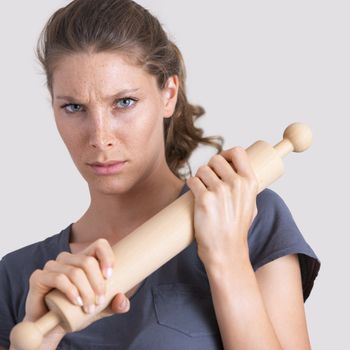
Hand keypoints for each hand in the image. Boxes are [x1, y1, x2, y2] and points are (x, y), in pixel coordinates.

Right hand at [25, 238, 129, 327]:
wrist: (51, 326)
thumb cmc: (77, 311)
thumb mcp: (101, 309)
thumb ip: (116, 305)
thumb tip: (123, 301)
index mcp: (84, 258)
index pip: (100, 244)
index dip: (107, 256)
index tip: (110, 276)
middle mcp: (68, 258)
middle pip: (88, 261)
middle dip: (98, 283)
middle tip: (100, 301)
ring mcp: (52, 266)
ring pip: (75, 272)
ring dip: (86, 291)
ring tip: (89, 308)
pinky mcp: (39, 277)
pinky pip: (58, 278)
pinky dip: (71, 291)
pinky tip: (77, 302)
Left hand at [186, 147, 257, 266]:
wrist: (225, 250)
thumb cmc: (236, 229)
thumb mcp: (250, 205)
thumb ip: (246, 187)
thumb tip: (237, 172)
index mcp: (250, 182)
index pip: (238, 152)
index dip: (227, 154)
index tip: (221, 162)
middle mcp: (236, 183)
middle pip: (216, 159)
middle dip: (210, 168)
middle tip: (208, 181)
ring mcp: (220, 191)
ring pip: (202, 169)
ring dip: (199, 178)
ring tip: (202, 191)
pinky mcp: (204, 199)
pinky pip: (192, 180)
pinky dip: (191, 185)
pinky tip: (195, 195)